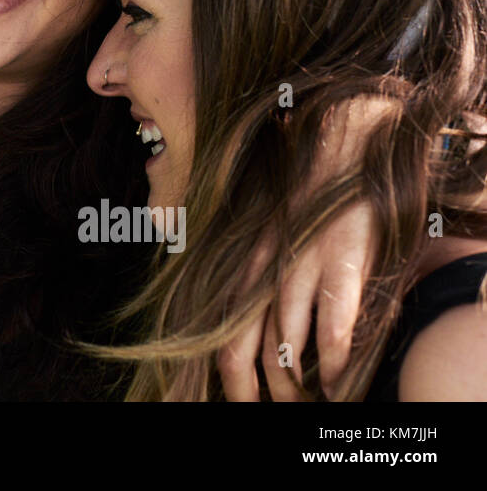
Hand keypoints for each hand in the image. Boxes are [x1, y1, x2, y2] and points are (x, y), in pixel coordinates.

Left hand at [218, 98, 387, 399]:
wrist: (339, 145)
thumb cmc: (301, 196)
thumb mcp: (259, 234)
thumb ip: (247, 274)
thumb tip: (228, 314)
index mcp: (238, 266)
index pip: (216, 339)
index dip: (223, 381)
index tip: (234, 402)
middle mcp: (259, 270)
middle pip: (238, 353)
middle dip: (250, 396)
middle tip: (269, 413)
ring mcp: (299, 267)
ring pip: (285, 348)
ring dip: (296, 388)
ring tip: (311, 404)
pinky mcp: (341, 261)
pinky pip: (332, 325)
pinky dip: (333, 362)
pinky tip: (337, 379)